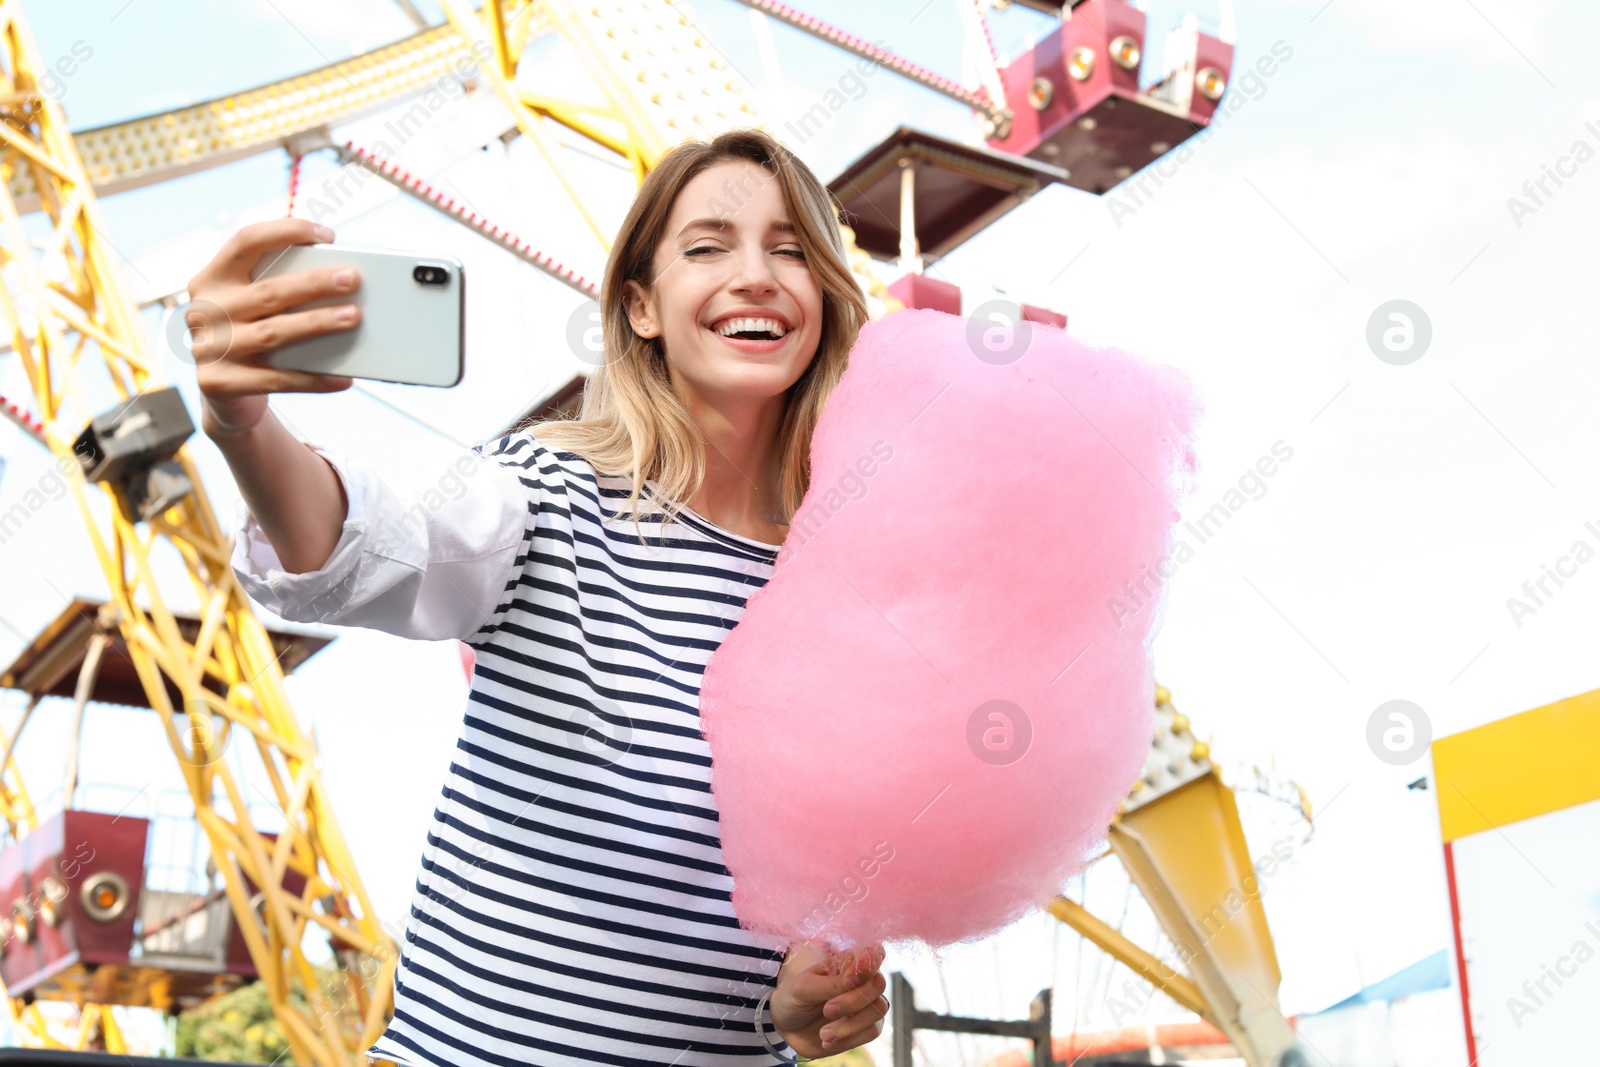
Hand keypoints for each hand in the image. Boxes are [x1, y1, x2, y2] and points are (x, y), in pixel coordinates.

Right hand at [185, 217, 361, 439]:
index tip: (327, 235)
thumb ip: (280, 288)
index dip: (286, 232)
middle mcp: (205, 309)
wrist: (224, 393)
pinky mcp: (218, 382)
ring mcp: (208, 347)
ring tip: (353, 317)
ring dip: (317, 323)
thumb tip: (338, 279)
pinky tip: (343, 377)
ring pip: (272, 332)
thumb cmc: (250, 336)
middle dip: (314, 284)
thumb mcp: (255, 307)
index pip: (246, 242)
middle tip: (352, 279)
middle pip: (268, 291)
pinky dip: (313, 378)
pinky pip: (276, 379)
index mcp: (213, 278)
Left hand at [769, 940, 887, 1058]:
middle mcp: (861, 981)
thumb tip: (858, 972)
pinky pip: (872, 1031)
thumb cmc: (794, 997)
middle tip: (827, 1010)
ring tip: (823, 1033)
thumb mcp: (805, 987)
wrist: (786, 1026)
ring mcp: (865, 1005)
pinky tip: (828, 1040)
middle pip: (878, 984)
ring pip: (878, 1010)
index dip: (868, 966)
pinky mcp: (865, 1027)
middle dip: (852, 1001)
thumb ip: (832, 982)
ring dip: (850, 1025)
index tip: (846, 983)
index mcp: (847, 963)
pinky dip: (849, 1038)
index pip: (873, 954)